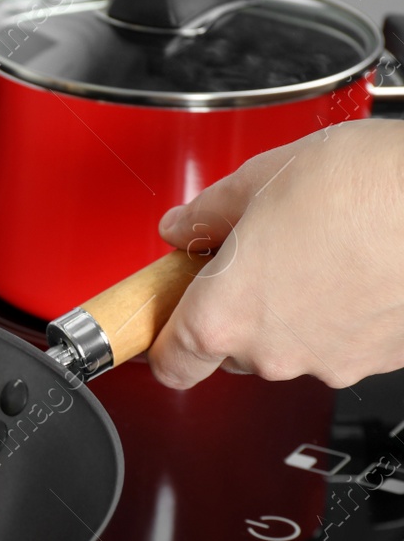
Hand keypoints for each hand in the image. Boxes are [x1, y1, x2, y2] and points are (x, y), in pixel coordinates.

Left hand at [148, 119, 403, 389]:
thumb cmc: (369, 187)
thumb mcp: (263, 178)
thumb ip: (209, 212)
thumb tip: (182, 225)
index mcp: (225, 316)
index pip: (169, 361)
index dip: (160, 340)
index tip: (161, 321)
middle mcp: (273, 353)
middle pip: (230, 348)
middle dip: (236, 306)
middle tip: (255, 255)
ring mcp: (330, 361)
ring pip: (289, 344)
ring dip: (292, 308)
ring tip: (319, 249)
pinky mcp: (379, 359)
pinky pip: (342, 340)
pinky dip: (341, 312)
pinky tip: (356, 266)